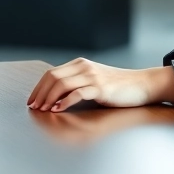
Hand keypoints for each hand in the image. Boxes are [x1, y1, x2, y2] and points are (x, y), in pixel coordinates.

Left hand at [27, 58, 173, 111]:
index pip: (51, 73)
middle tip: (33, 107)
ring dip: (48, 98)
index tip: (31, 100)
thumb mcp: (94, 80)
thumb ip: (77, 83)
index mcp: (80, 65)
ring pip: (62, 84)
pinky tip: (58, 109)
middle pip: (52, 77)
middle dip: (40, 93)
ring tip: (43, 109)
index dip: (38, 87)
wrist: (142, 84)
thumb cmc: (118, 86)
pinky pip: (77, 93)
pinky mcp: (100, 88)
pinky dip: (64, 101)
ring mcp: (92, 77)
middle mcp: (84, 67)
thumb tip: (56, 97)